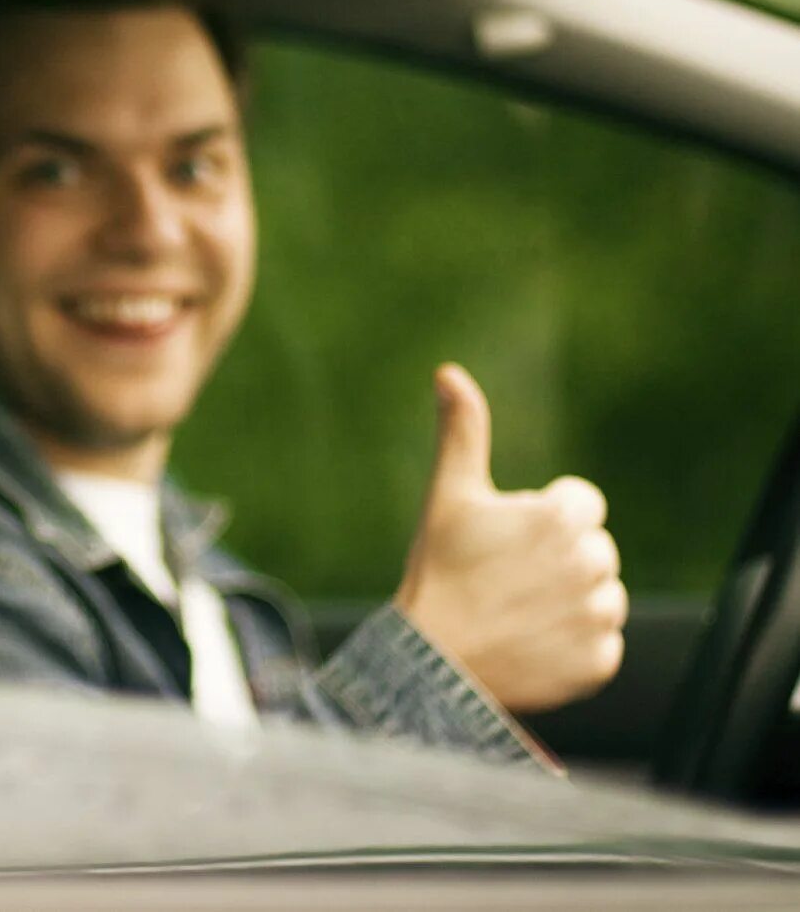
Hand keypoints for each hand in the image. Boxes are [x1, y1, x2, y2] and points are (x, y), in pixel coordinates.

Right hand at [394, 363, 627, 713]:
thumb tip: (449, 372)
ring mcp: (598, 616)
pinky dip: (572, 646)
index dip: (540, 520)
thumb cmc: (439, 571)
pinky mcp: (600, 661)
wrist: (431, 661)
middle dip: (558, 561)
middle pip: (593, 550)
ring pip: (601, 596)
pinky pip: (602, 644)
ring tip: (520, 612)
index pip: (581, 505)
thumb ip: (463, 431)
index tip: (505, 543)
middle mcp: (592, 563)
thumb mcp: (449, 496)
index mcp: (562, 517)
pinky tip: (532, 643)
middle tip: (506, 580)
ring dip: (570, 602)